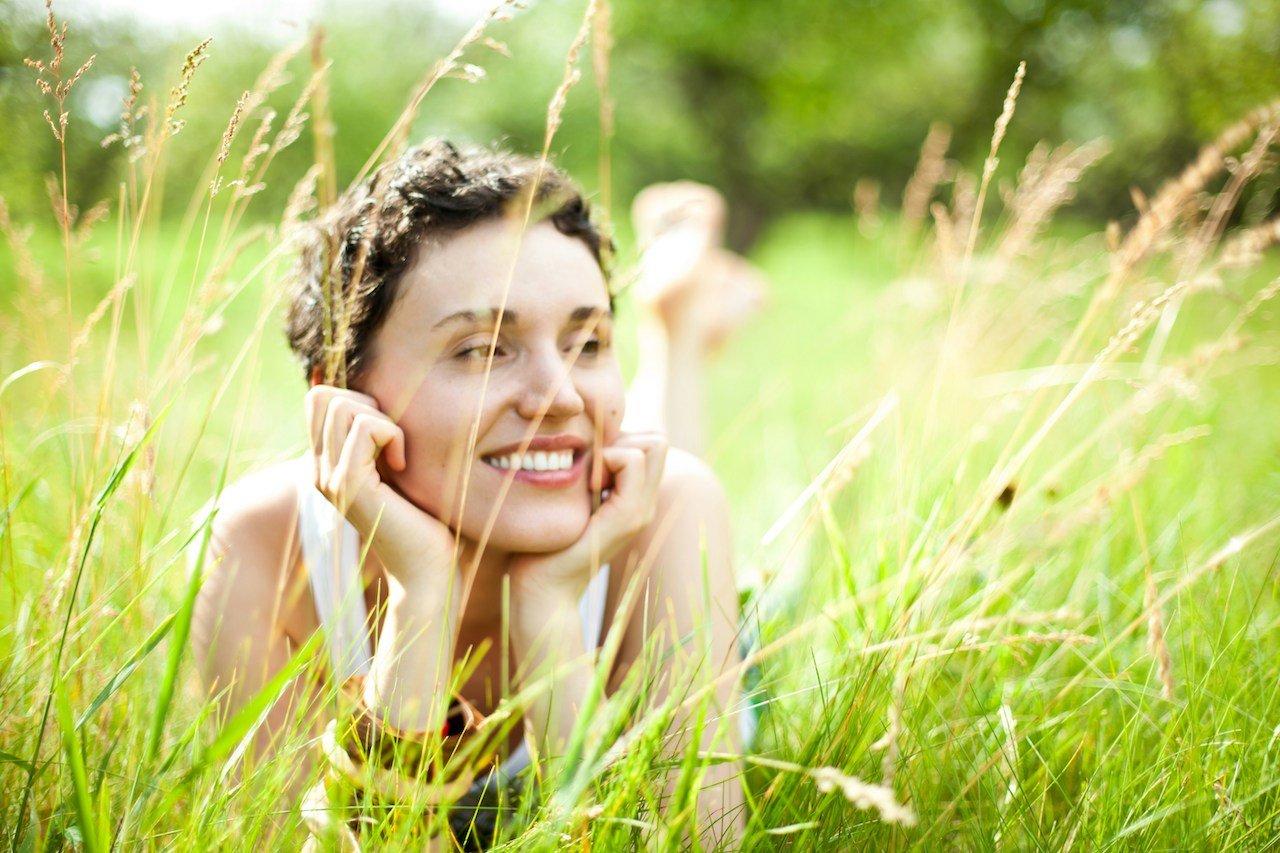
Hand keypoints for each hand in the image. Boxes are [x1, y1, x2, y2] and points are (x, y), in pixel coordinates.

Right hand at [306, 385, 456, 587]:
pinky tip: (403, 467)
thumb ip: (377, 435)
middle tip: (393, 442)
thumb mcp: (394, 464)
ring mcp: (326, 478)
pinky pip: (365, 427)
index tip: (387, 437)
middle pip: (321, 396)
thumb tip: (374, 392)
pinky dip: (394, 435)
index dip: (358, 401)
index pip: (318, 399)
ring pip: (341, 405)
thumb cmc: (425, 517)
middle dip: (366, 404)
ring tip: (399, 456)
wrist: (428, 568)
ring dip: (383, 420)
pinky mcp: (348, 486)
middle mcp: (315, 470)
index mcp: (322, 463)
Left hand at [509, 431, 668, 604]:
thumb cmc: (543, 542)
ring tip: (588, 479)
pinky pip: (632, 460)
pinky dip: (606, 459)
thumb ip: (586, 473)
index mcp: (634, 499)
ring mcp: (641, 511)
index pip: (650, 442)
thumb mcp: (570, 497)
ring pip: (654, 443)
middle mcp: (645, 504)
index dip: (620, 439)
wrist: (542, 588)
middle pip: (658, 440)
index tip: (589, 465)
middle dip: (622, 438)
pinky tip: (585, 486)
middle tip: (590, 468)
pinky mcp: (627, 516)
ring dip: (614, 448)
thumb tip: (588, 438)